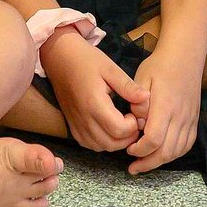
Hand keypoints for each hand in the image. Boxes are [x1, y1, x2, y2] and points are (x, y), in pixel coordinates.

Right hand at [43, 30, 148, 151]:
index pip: (119, 130)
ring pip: (100, 147)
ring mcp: (76, 125)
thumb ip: (128, 86)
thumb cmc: (86, 60)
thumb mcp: (110, 68)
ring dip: (116, 142)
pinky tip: (109, 129)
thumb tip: (146, 98)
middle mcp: (83, 118)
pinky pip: (89, 145)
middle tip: (132, 121)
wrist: (59, 58)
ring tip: (122, 124)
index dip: (133, 126)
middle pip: (111, 144)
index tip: (134, 113)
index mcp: (94, 103)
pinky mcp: (72, 127)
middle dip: (128, 137)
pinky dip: (102, 142)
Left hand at [125, 50, 201, 174]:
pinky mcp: (194, 120)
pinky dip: (174, 154)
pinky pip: (187, 144)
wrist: (185, 56)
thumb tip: (137, 123)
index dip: (140, 150)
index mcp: (165, 106)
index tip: (129, 149)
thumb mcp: (142, 78)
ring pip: (177, 151)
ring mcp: (190, 119)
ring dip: (160, 161)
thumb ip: (138, 103)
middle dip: (148, 163)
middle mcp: (180, 116)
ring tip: (145, 163)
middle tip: (133, 166)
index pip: (154, 139)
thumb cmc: (160, 66)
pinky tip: (162, 154)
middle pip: (166, 151)